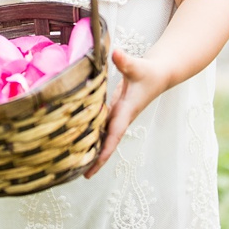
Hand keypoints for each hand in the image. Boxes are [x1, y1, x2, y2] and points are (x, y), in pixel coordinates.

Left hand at [84, 48, 176, 177]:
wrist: (159, 74)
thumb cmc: (148, 71)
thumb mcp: (137, 66)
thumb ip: (125, 61)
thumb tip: (115, 53)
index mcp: (125, 112)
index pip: (112, 137)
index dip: (102, 153)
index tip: (92, 169)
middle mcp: (120, 118)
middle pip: (104, 143)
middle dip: (92, 159)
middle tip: (72, 174)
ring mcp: (116, 116)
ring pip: (100, 137)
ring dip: (88, 149)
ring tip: (69, 165)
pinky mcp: (112, 111)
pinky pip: (98, 127)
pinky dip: (88, 136)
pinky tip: (73, 142)